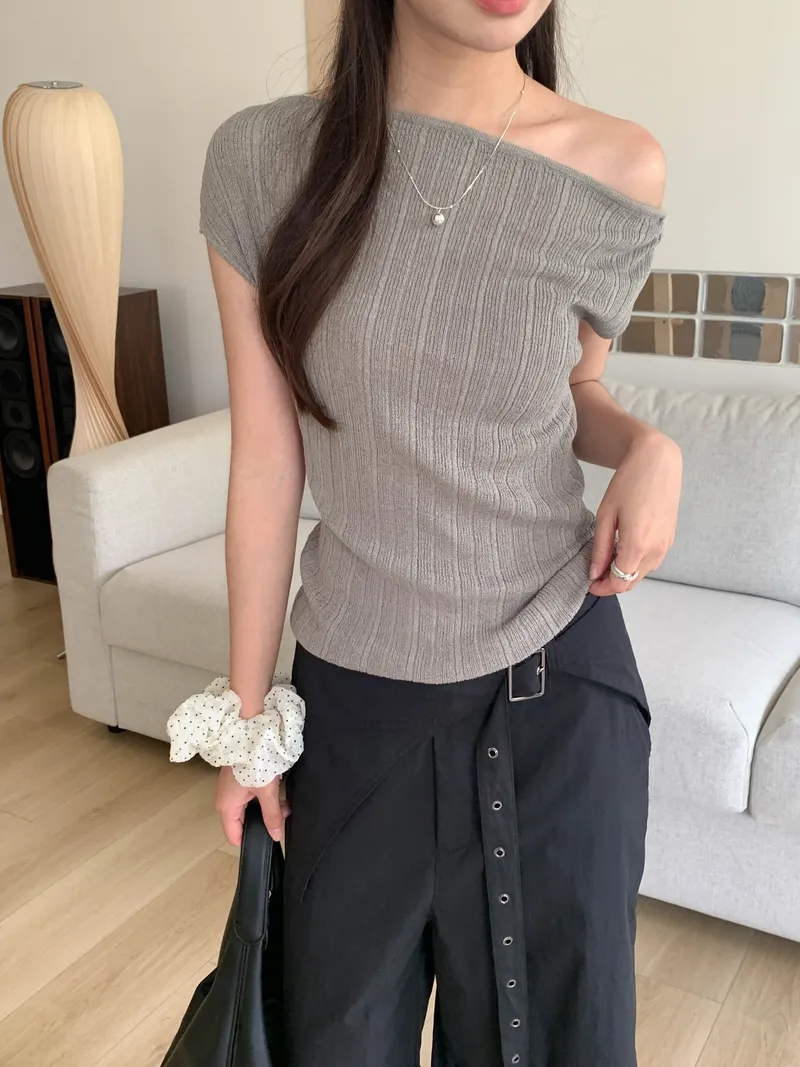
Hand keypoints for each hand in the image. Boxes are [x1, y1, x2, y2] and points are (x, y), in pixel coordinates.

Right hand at [214, 765, 289, 846]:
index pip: (235, 837)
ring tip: (284, 803)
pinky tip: (277, 791)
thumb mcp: (267, 792)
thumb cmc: (253, 762)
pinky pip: (249, 797)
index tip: (269, 836)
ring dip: (266, 808)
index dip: (252, 840)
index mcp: (226, 808)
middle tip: (283, 814)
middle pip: (244, 823)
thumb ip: (272, 815)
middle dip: (264, 821)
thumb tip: (276, 836)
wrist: (248, 734)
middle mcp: (224, 801)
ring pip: (249, 809)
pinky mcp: (236, 780)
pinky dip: (262, 797)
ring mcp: (229, 790)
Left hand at [589, 429, 681, 595]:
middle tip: (595, 572)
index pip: (620, 583)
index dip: (603, 588)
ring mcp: (666, 546)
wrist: (658, 463)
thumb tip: (594, 573)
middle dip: (612, 582)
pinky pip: (652, 562)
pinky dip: (637, 563)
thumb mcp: (606, 516)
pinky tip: (624, 549)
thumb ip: (601, 548)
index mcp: (638, 545)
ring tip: (608, 558)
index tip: (590, 584)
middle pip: (632, 582)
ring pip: (642, 574)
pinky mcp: (670, 539)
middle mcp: (656, 550)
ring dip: (625, 573)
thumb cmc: (629, 483)